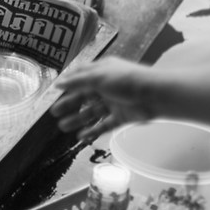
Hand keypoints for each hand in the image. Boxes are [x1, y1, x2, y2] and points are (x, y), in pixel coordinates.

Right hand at [51, 58, 167, 139]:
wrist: (154, 95)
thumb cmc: (126, 80)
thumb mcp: (98, 77)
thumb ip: (77, 81)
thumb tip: (58, 84)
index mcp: (102, 71)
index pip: (81, 76)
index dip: (68, 83)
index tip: (55, 91)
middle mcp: (107, 86)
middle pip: (84, 96)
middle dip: (70, 105)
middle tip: (55, 113)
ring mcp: (114, 102)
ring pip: (92, 112)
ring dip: (78, 120)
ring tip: (63, 127)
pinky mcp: (122, 117)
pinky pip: (104, 125)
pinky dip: (93, 131)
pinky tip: (81, 137)